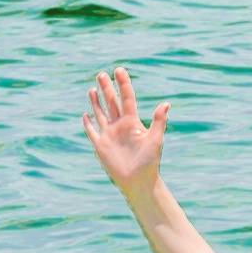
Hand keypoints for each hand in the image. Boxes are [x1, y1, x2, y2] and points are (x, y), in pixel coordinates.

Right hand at [84, 66, 168, 189]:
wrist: (139, 182)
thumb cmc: (150, 162)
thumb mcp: (155, 139)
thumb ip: (158, 121)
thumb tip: (166, 103)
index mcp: (133, 122)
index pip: (127, 98)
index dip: (123, 84)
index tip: (119, 70)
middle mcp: (120, 126)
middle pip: (111, 103)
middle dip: (106, 88)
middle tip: (101, 74)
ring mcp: (110, 135)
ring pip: (101, 114)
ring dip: (96, 102)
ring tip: (92, 89)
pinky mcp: (101, 146)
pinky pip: (93, 132)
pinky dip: (88, 123)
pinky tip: (85, 114)